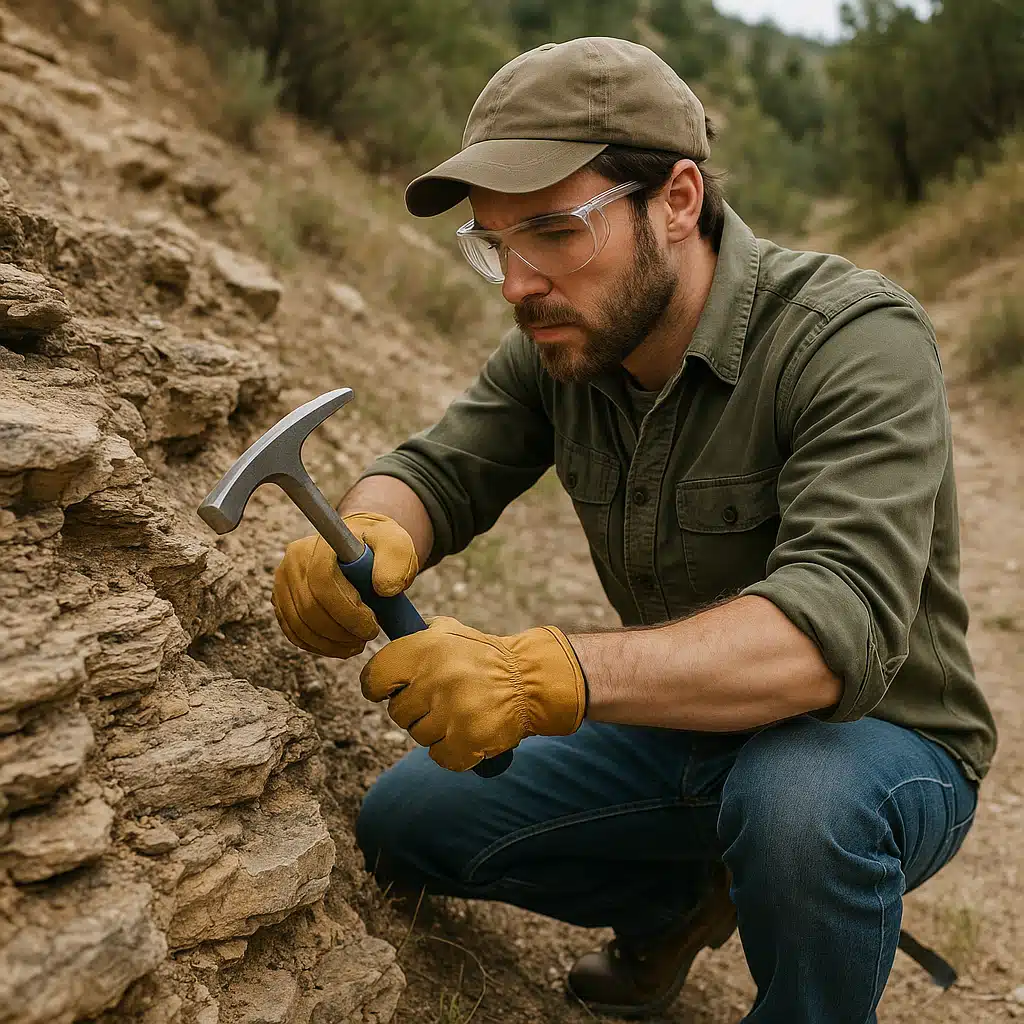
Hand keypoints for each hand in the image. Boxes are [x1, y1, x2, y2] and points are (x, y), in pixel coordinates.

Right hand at [272, 512, 417, 658]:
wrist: (363, 546)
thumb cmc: (381, 546)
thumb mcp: (397, 544)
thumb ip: (395, 560)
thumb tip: (384, 588)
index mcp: (320, 544)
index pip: (323, 582)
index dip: (348, 612)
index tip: (372, 625)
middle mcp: (294, 560)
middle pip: (309, 608)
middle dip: (342, 631)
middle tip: (368, 637)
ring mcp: (284, 581)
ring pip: (300, 625)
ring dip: (331, 643)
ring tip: (358, 643)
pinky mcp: (282, 601)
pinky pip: (294, 632)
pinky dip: (318, 646)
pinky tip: (341, 646)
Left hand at [359, 615, 587, 770]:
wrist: (530, 680)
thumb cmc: (484, 657)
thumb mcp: (450, 632)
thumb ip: (415, 638)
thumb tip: (385, 650)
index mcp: (426, 649)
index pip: (375, 677)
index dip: (377, 687)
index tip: (387, 690)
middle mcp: (436, 679)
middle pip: (397, 712)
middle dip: (415, 709)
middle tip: (438, 700)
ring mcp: (452, 712)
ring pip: (418, 736)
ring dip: (434, 730)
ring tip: (457, 713)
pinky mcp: (468, 740)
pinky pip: (439, 756)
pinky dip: (451, 751)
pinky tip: (465, 733)